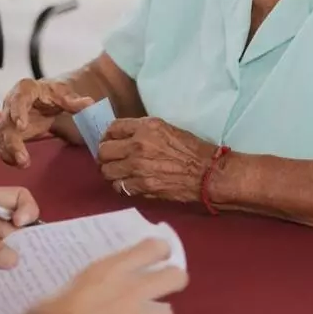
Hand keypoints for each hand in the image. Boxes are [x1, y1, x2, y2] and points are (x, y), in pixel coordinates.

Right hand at [0, 79, 93, 168]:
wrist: (45, 97)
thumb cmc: (52, 93)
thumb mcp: (64, 94)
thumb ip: (74, 101)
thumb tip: (89, 104)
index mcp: (25, 89)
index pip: (18, 98)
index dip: (17, 111)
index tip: (21, 126)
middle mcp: (11, 103)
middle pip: (6, 122)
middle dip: (12, 142)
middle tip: (23, 159)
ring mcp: (7, 118)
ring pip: (1, 136)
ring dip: (9, 151)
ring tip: (23, 164)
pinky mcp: (8, 131)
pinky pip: (3, 144)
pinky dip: (8, 155)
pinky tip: (18, 164)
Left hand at [0, 187, 39, 278]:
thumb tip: (14, 260)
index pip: (16, 198)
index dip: (26, 209)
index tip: (20, 226)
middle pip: (16, 229)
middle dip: (27, 242)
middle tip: (33, 262)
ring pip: (5, 253)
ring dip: (15, 264)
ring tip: (25, 280)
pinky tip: (6, 289)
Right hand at [9, 239, 188, 313]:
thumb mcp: (74, 285)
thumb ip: (97, 280)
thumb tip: (101, 284)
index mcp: (113, 268)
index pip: (154, 248)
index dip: (158, 251)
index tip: (155, 255)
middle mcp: (134, 290)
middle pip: (176, 277)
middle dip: (172, 280)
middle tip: (160, 286)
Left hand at [99, 117, 215, 202]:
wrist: (209, 173)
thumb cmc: (192, 150)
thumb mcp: (166, 129)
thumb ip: (143, 131)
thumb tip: (123, 137)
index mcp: (145, 127)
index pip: (112, 128)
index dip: (108, 136)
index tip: (110, 142)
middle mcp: (138, 144)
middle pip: (103, 150)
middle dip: (105, 156)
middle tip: (111, 160)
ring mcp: (138, 166)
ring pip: (107, 171)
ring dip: (111, 173)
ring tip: (119, 174)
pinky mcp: (143, 185)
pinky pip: (120, 187)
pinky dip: (122, 186)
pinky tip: (129, 184)